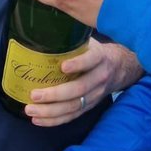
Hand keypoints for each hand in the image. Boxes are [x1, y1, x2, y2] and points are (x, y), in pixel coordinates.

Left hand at [24, 40, 142, 126]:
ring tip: (31, 110)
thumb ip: (72, 39)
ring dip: (51, 111)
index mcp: (100, 57)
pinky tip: (38, 119)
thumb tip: (42, 29)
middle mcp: (99, 77)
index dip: (79, 64)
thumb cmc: (95, 52)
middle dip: (56, 94)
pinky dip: (54, 120)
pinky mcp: (90, 106)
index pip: (91, 60)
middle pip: (79, 88)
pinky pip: (72, 116)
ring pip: (74, 106)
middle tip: (34, 94)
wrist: (119, 68)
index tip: (63, 66)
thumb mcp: (89, 42)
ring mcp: (96, 94)